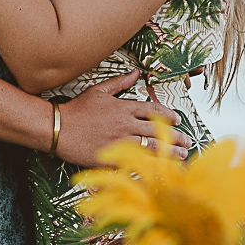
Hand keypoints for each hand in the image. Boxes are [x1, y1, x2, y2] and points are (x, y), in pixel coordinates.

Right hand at [53, 71, 194, 167]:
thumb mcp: (98, 91)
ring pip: (152, 148)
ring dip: (170, 153)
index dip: (170, 116)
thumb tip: (136, 73)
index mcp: (124, 108)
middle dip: (176, 137)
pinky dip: (150, 167)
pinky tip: (162, 171)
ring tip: (182, 156)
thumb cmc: (77, 109)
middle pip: (158, 131)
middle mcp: (126, 126)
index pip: (155, 111)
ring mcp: (120, 143)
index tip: (179, 120)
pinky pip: (135, 164)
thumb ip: (120, 83)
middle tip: (187, 141)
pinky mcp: (111, 159)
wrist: (57, 128)